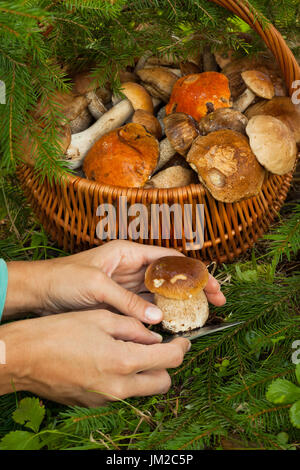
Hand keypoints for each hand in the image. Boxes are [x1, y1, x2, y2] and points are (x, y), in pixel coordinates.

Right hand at [0, 310, 189, 405]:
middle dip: (167, 364)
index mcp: (124, 361)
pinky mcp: (94, 402)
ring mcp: (106, 398)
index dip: (182, 347)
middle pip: (162, 382)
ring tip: (135, 349)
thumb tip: (153, 335)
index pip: (169, 359)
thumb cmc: (59, 332)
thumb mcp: (101, 318)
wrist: (23, 357)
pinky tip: (113, 359)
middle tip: (160, 345)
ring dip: (147, 372)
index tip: (183, 338)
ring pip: (143, 389)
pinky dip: (127, 377)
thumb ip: (133, 327)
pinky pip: (122, 392)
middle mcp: (119, 386)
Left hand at [3, 241, 225, 322]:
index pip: (169, 258)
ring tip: (202, 313)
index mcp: (129, 252)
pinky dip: (161, 313)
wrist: (40, 292)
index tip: (211, 283)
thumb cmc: (64, 278)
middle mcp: (132, 266)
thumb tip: (158, 318)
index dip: (193, 269)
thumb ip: (127, 301)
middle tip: (216, 300)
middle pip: (171, 275)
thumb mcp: (97, 286)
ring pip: (162, 292)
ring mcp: (128, 285)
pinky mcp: (121, 301)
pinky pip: (147, 306)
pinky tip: (173, 322)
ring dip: (181, 301)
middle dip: (194, 286)